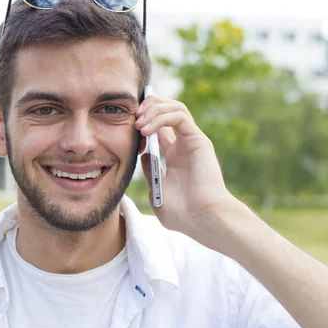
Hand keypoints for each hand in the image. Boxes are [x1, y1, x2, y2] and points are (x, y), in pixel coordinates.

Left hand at [135, 95, 236, 240]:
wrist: (201, 220)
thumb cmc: (183, 213)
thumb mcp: (157, 190)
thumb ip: (149, 172)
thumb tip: (142, 155)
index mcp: (175, 157)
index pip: (159, 127)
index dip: (142, 121)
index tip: (126, 127)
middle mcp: (184, 146)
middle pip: (167, 111)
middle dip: (147, 107)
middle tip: (132, 116)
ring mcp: (192, 141)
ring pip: (174, 107)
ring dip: (153, 109)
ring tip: (138, 122)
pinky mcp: (198, 140)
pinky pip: (179, 116)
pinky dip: (161, 117)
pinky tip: (147, 129)